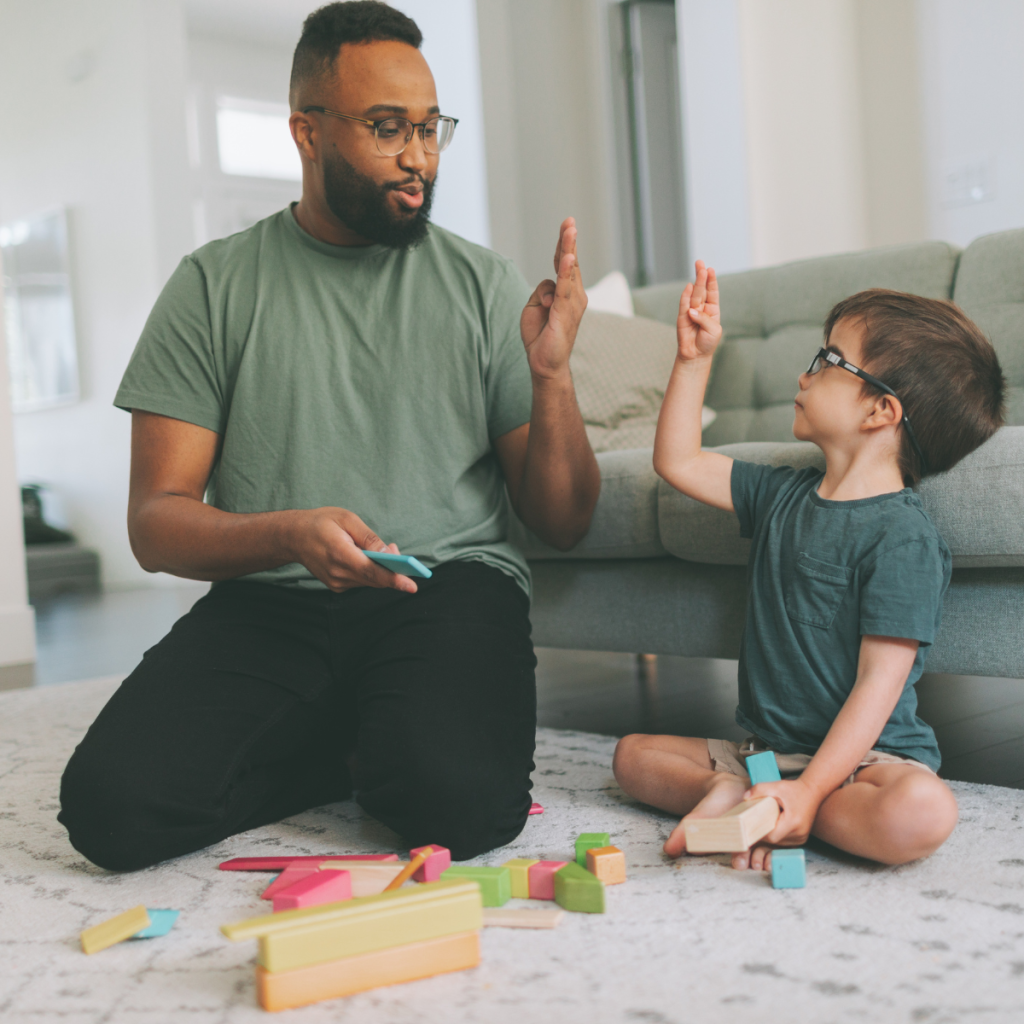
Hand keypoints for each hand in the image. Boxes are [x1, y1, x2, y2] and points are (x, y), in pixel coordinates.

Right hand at [287, 507, 417, 593]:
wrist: (293, 536)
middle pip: (375, 578)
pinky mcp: (337, 585)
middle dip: (392, 569)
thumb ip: (369, 538)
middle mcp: (338, 573)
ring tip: (385, 552)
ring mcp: (336, 582)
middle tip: (396, 550)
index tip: (412, 585)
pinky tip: (369, 558)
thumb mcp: (347, 519)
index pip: (372, 571)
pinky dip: (370, 572)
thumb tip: (389, 553)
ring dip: (381, 570)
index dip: (394, 579)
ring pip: (370, 581)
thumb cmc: (321, 523)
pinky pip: (362, 581)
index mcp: (340, 554)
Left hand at [520, 217, 587, 380]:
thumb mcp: (534, 306)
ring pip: (568, 271)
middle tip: (570, 220)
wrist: (544, 364)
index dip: (564, 244)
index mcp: (566, 293)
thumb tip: (548, 286)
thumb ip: (541, 290)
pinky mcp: (564, 314)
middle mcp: (574, 296)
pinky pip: (564, 289)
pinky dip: (565, 273)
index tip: (567, 224)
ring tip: (570, 230)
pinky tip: (567, 258)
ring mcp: (571, 304)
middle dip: (569, 240)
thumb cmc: (540, 336)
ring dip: (568, 248)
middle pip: (569, 262)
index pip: (564, 264)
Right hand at [676, 260, 721, 360]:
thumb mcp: (713, 330)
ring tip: (699, 270)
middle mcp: (701, 308)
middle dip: (702, 276)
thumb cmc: (708, 342)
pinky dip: (685, 296)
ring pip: (694, 295)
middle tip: (700, 263)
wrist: (695, 355)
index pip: (712, 292)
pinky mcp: (682, 317)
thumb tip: (691, 311)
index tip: (711, 269)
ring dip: (697, 282)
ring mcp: (691, 311)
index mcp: (712, 309)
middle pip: (702, 289)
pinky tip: (689, 286)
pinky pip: (683, 305)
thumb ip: (704, 319)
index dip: (711, 281)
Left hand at [732, 779, 822, 869]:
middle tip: (752, 824)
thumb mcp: (776, 786)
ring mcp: (801, 838)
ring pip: (779, 843)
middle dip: (763, 833)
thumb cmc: (794, 789)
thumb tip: (745, 797)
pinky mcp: (801, 839)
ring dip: (770, 835)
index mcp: (793, 822)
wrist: (813, 792)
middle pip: (774, 840)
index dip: (759, 832)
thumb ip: (759, 789)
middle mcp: (799, 833)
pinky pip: (785, 842)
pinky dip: (777, 835)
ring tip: (763, 823)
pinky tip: (772, 826)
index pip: (771, 835)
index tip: (750, 825)